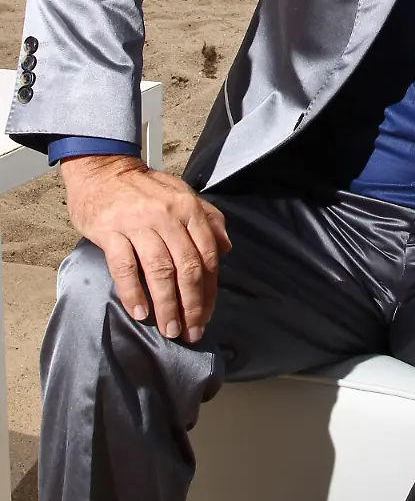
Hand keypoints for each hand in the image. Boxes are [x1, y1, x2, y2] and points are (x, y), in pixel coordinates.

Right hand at [60, 154, 230, 343]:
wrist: (102, 170)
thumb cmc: (143, 187)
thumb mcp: (182, 194)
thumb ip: (208, 218)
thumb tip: (226, 247)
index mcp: (188, 207)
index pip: (207, 254)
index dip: (209, 289)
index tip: (206, 314)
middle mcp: (167, 215)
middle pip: (187, 267)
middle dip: (192, 304)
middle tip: (191, 330)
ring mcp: (138, 223)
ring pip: (159, 270)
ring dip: (166, 304)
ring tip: (169, 328)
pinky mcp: (110, 231)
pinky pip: (125, 267)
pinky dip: (134, 293)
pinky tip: (140, 312)